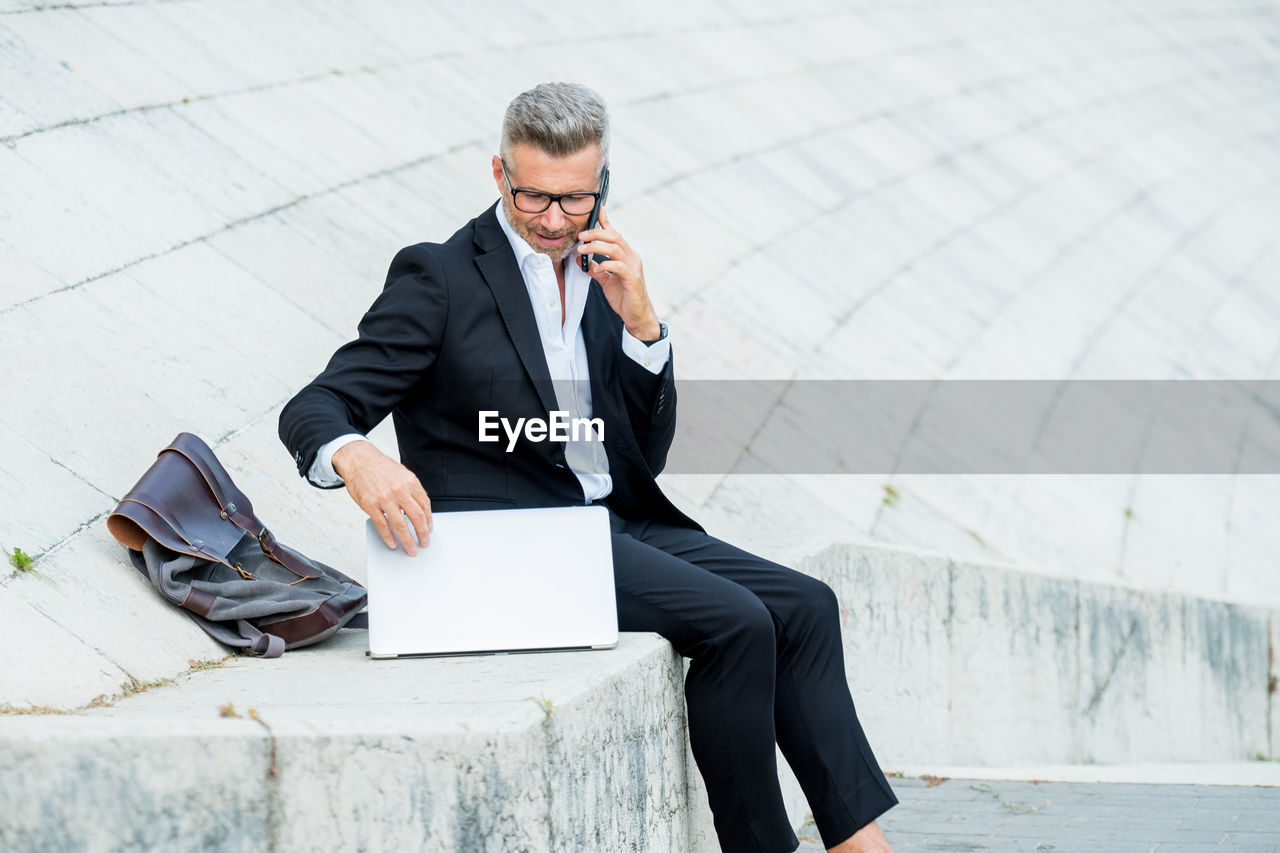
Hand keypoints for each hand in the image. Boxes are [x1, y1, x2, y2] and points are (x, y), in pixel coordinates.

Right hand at [332, 440, 431, 554]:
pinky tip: (393, 543)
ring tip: (411, 549)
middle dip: (423, 534)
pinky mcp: (370, 504)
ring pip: (401, 525)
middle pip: (417, 518)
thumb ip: (412, 490)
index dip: (429, 521)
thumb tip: (421, 509)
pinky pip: (382, 525)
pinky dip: (389, 537)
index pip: (425, 506)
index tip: (429, 530)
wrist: (359, 460)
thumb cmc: (380, 467)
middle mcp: (400, 490)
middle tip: (424, 543)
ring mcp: (385, 498)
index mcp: (411, 482)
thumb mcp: (402, 474)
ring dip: (408, 541)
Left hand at [577, 207, 660, 340]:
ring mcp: (633, 268)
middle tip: (580, 236)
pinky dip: (606, 264)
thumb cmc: (624, 298)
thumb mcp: (606, 281)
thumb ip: (596, 269)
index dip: (606, 221)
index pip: (615, 234)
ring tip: (582, 249)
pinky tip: (597, 267)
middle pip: (614, 237)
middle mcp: (632, 258)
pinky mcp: (633, 279)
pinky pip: (619, 266)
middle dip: (596, 233)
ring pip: (615, 248)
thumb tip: (581, 260)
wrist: (637, 316)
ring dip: (597, 246)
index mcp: (626, 256)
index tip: (597, 209)